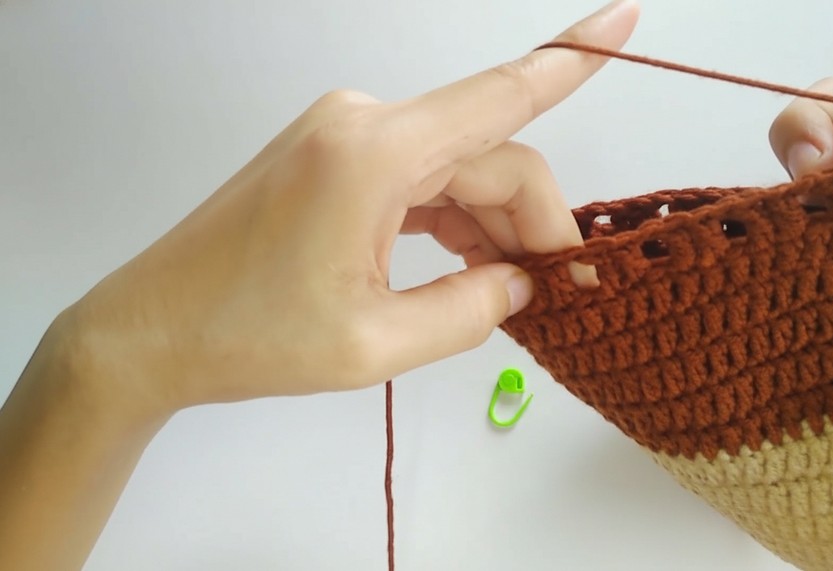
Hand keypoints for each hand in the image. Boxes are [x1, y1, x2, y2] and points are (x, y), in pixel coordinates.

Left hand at [0, 3, 638, 569]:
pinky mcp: (335, 159)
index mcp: (375, 156)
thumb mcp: (377, 345)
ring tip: (510, 294)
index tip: (627, 19)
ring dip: (493, 225)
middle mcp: (364, 125)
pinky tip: (468, 268)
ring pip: (458, 168)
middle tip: (558, 295)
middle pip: (488, 155)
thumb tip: (522, 284)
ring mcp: (346, 137)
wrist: (151, 332)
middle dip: (534, 222)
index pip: (500, 97)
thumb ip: (469, 311)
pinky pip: (421, 178)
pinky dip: (454, 220)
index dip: (572, 58)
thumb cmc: (250, 339)